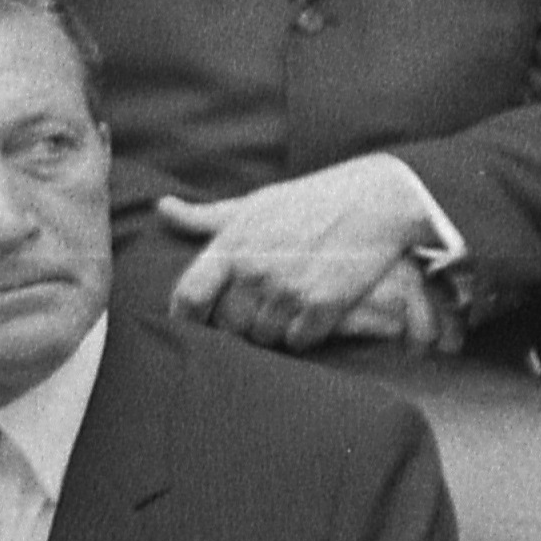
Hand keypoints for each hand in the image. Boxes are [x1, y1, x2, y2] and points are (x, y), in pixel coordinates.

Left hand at [159, 154, 442, 349]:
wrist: (378, 199)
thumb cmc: (312, 199)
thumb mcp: (256, 203)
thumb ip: (206, 216)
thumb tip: (162, 209)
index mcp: (232, 245)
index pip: (189, 298)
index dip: (186, 320)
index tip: (196, 325)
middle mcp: (255, 270)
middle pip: (228, 326)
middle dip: (239, 326)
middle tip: (259, 313)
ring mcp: (289, 288)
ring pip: (264, 337)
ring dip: (274, 331)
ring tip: (289, 310)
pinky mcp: (323, 304)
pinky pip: (299, 341)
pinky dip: (304, 334)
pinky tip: (314, 314)